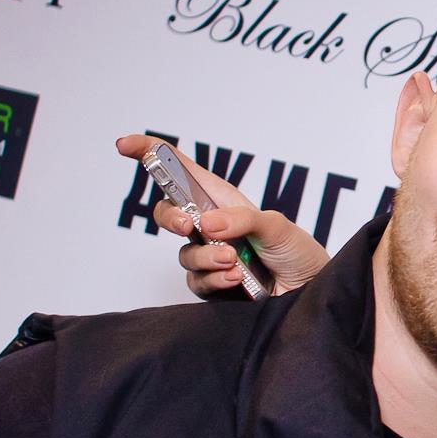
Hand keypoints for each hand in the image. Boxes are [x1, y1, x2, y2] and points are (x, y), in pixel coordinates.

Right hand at [114, 135, 328, 296]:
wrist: (312, 292)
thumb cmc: (299, 253)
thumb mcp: (276, 226)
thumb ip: (242, 220)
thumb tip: (206, 223)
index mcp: (223, 201)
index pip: (181, 171)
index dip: (151, 153)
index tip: (124, 145)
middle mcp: (211, 226)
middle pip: (168, 213)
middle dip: (169, 219)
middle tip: (188, 226)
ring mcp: (210, 256)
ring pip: (183, 253)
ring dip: (206, 256)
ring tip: (234, 261)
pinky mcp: (214, 284)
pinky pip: (196, 281)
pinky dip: (214, 279)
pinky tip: (237, 279)